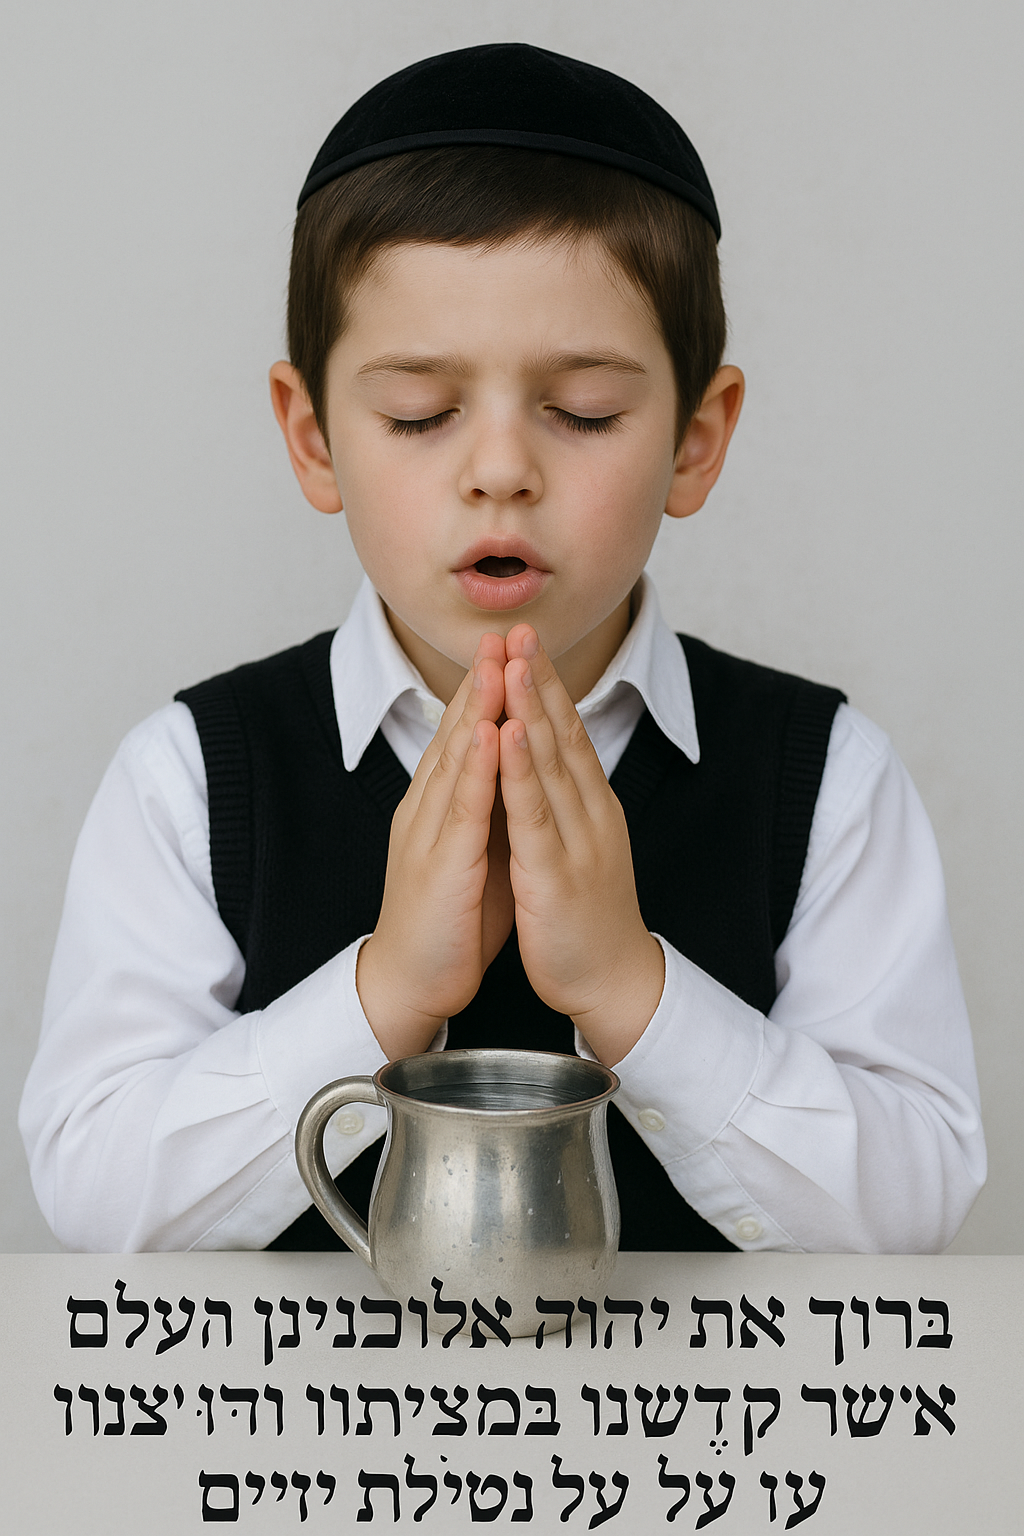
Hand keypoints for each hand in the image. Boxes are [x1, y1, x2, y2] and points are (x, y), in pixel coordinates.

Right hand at [356, 634, 513, 1057]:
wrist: (413, 980)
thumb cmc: (452, 920)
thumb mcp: (480, 851)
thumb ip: (494, 811)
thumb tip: (519, 776)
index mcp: (442, 806)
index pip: (465, 735)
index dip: (488, 690)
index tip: (513, 649)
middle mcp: (429, 808)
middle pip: (457, 732)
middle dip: (482, 680)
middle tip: (504, 631)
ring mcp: (429, 832)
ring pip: (456, 757)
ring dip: (477, 706)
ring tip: (497, 660)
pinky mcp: (439, 863)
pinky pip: (459, 807)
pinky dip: (473, 765)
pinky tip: (484, 730)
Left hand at [498, 626, 664, 1064]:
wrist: (613, 982)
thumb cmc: (588, 917)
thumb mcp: (578, 846)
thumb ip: (565, 804)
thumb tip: (551, 764)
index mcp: (590, 807)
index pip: (567, 734)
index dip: (546, 686)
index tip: (524, 643)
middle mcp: (590, 814)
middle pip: (562, 735)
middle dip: (537, 679)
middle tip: (519, 630)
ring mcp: (576, 841)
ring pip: (550, 764)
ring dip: (529, 709)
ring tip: (510, 662)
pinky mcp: (556, 874)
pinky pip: (534, 816)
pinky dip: (520, 771)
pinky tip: (507, 735)